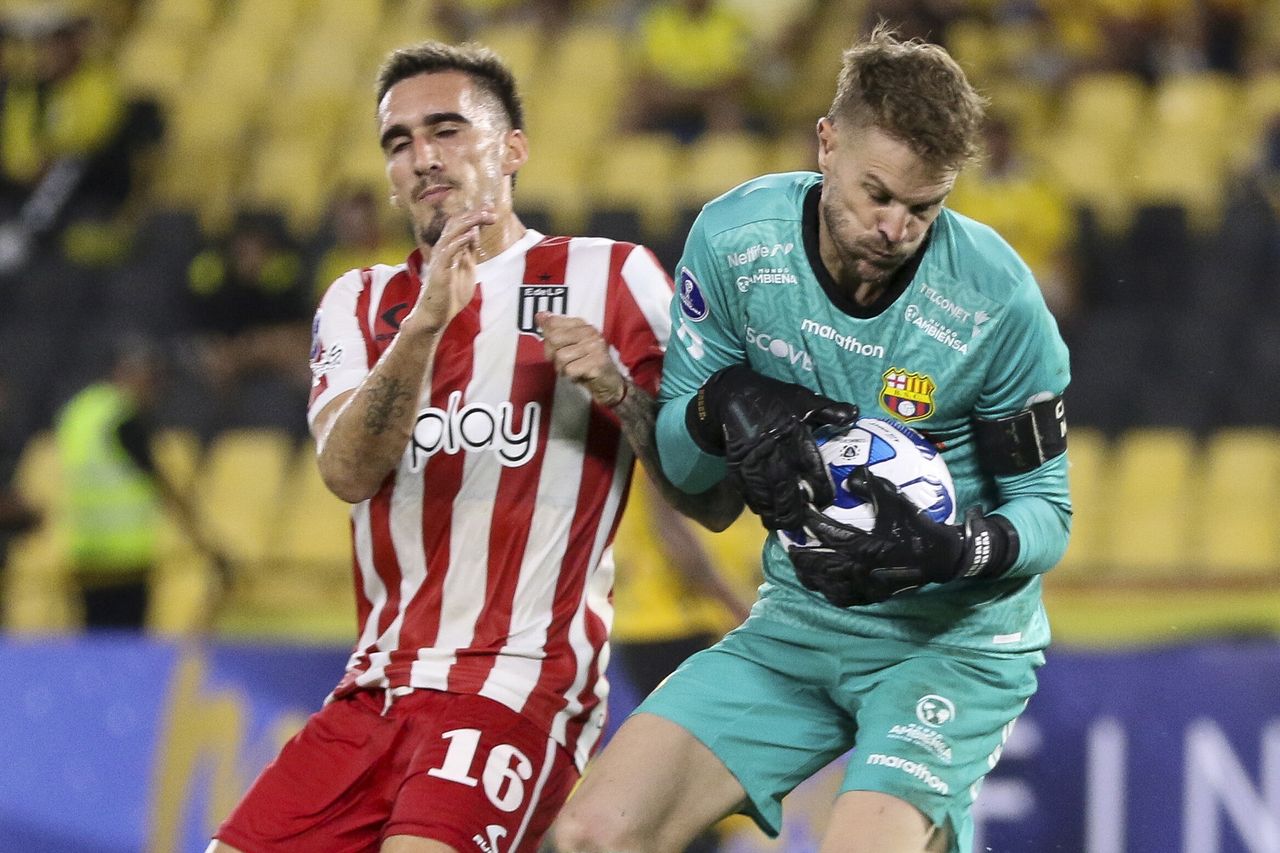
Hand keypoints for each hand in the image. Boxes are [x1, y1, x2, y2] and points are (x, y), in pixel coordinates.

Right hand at [404, 209, 495, 333]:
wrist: (436, 315)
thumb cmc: (450, 294)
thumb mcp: (466, 269)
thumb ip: (470, 252)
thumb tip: (475, 233)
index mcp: (449, 249)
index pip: (460, 225)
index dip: (474, 216)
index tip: (491, 212)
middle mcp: (443, 250)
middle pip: (455, 224)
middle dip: (473, 216)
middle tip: (490, 212)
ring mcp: (440, 259)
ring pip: (451, 234)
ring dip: (468, 223)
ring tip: (483, 216)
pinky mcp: (439, 270)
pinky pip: (448, 252)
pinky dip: (459, 241)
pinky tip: (471, 234)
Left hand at [537, 312, 625, 406]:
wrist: (609, 382)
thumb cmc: (588, 362)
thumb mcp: (571, 343)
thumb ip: (555, 330)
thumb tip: (540, 316)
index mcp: (582, 325)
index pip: (554, 322)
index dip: (547, 336)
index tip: (554, 345)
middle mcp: (590, 333)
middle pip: (554, 338)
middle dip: (552, 354)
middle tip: (562, 361)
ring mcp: (595, 347)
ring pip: (560, 356)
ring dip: (562, 367)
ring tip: (572, 368)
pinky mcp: (596, 363)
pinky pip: (570, 369)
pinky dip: (570, 375)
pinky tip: (578, 374)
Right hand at [688, 365, 856, 529]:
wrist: (732, 394)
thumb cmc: (772, 398)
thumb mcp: (802, 398)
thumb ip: (828, 410)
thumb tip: (854, 414)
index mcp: (793, 434)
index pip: (811, 467)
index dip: (820, 488)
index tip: (826, 501)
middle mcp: (772, 450)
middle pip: (785, 489)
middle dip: (794, 511)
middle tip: (802, 524)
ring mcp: (751, 460)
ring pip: (764, 495)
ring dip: (773, 513)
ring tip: (783, 525)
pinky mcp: (735, 465)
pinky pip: (746, 491)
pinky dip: (755, 504)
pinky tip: (764, 512)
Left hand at [789, 468, 1016, 606]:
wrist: (940, 558)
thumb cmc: (917, 527)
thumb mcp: (897, 501)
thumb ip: (873, 487)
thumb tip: (851, 476)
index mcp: (867, 545)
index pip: (829, 533)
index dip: (811, 522)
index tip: (800, 512)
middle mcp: (862, 568)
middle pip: (821, 564)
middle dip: (802, 554)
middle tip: (790, 544)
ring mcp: (866, 585)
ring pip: (828, 584)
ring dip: (811, 574)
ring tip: (799, 564)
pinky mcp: (872, 595)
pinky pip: (843, 598)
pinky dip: (828, 591)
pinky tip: (821, 584)